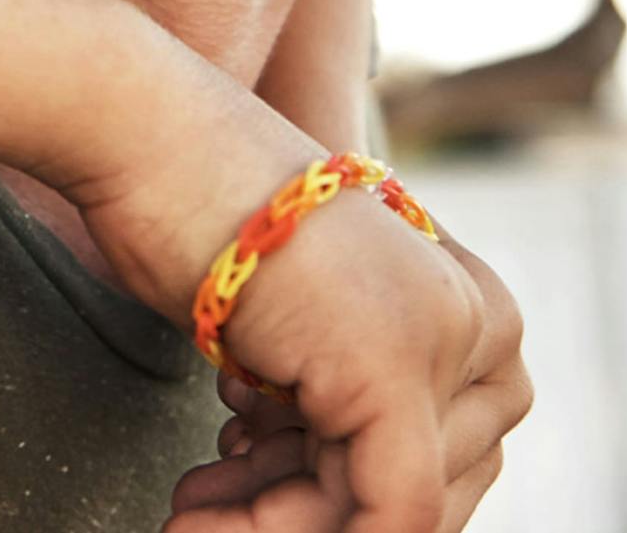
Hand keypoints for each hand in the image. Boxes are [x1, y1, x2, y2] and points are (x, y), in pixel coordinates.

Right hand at [52, 51, 525, 532]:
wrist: (150, 132)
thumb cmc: (193, 207)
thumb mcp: (299, 313)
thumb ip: (336, 385)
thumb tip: (325, 488)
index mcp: (467, 295)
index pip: (440, 454)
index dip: (342, 492)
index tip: (242, 478)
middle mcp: (477, 317)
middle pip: (426, 488)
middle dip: (310, 513)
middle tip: (207, 505)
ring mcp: (443, 343)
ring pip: (395, 511)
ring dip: (277, 529)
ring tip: (186, 520)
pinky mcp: (393, 374)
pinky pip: (380, 518)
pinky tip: (196, 519)